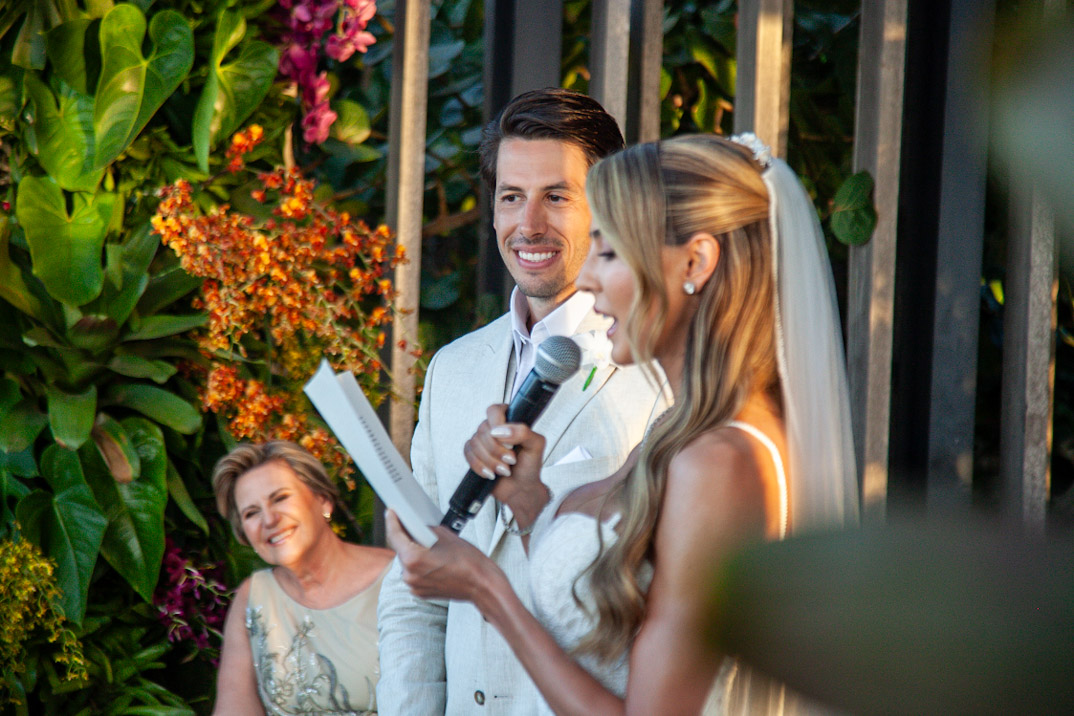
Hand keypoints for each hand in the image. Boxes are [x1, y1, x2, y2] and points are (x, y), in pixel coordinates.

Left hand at [385, 510, 503, 602]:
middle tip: (414, 527)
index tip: (391, 513)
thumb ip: (425, 530)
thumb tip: (415, 526)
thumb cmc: (468, 560)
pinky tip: (433, 561)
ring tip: (430, 547)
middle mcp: (409, 574)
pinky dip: (419, 566)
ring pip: (407, 563)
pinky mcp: (420, 592)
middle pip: (401, 549)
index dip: (392, 521)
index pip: (395, 535)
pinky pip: (414, 574)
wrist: (481, 584)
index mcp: (413, 558)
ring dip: (414, 553)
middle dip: (407, 538)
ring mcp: (414, 586)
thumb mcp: (445, 535)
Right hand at [464, 404, 547, 511]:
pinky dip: (479, 466)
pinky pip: (468, 454)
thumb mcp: (536, 446)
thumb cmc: (529, 466)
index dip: (498, 426)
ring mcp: (482, 440)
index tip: (510, 444)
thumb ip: (524, 432)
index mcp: (509, 420)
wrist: (521, 488)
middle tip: (511, 461)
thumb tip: (500, 431)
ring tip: (504, 470)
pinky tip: (491, 473)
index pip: (494, 411)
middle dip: (497, 450)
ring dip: (490, 461)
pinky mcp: (474, 453)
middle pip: (483, 430)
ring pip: (475, 443)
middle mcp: (494, 427)